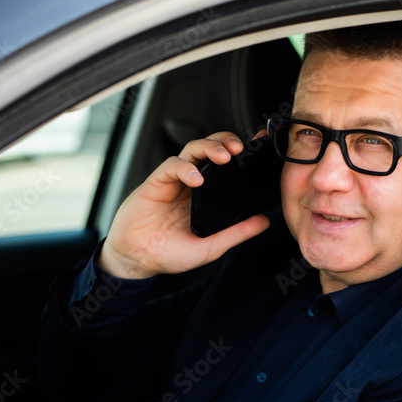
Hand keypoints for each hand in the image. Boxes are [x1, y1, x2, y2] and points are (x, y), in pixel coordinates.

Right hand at [99, 130, 270, 278]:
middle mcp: (191, 184)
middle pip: (210, 149)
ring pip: (192, 150)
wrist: (136, 260)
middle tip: (240, 148)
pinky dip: (184, 168)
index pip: (226, 166)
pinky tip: (195, 178)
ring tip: (223, 156)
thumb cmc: (169, 254)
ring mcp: (174, 181)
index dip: (241, 153)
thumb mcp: (211, 247)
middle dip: (226, 142)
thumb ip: (237, 233)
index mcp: (207, 196)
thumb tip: (264, 222)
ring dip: (209, 147)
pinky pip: (171, 165)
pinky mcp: (156, 182)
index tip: (259, 147)